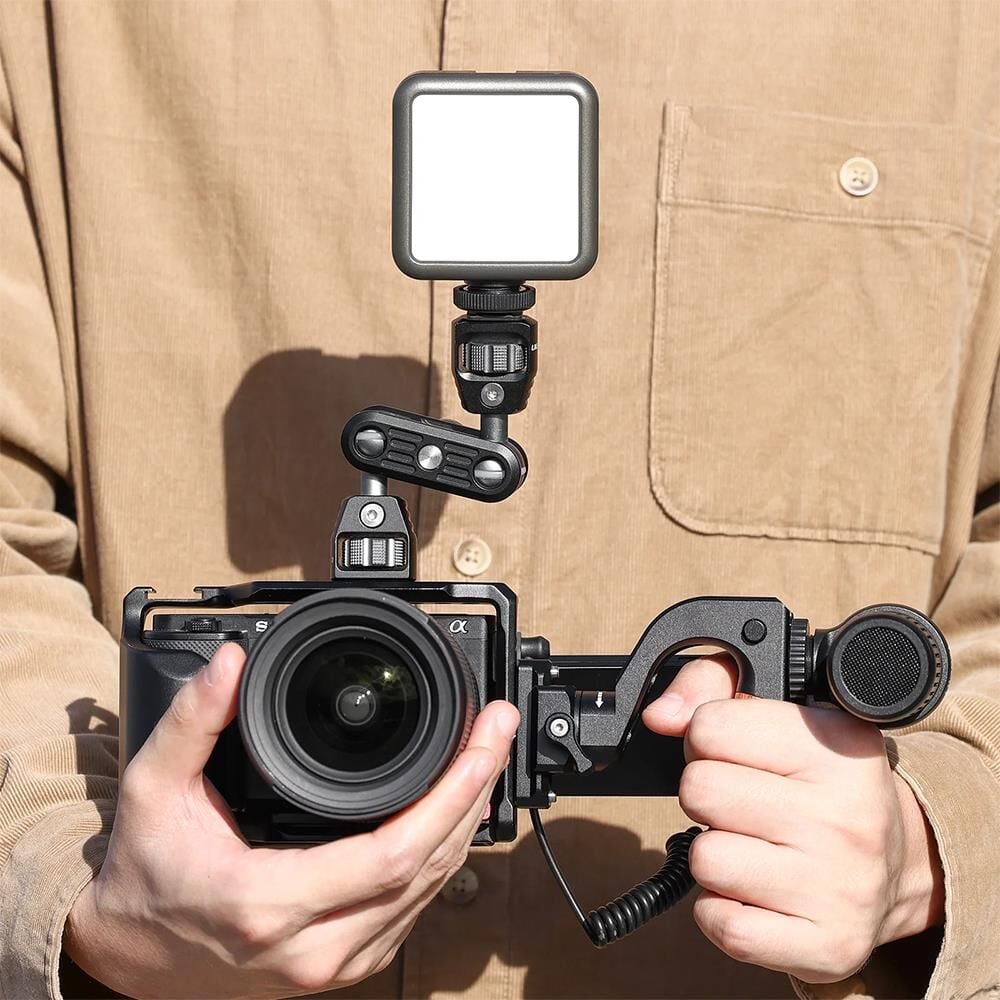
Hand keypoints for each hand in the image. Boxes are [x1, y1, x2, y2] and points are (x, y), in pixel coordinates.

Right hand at [65, 643, 518, 998]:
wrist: (128, 957)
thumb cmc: (144, 877)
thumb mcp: (152, 788)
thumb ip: (193, 721)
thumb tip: (233, 662)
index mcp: (271, 902)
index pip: (398, 851)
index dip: (455, 791)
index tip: (484, 735)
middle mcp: (313, 947)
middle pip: (432, 870)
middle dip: (476, 792)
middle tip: (496, 731)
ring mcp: (333, 966)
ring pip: (431, 895)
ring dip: (465, 824)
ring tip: (485, 759)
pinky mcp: (340, 967)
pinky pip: (412, 912)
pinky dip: (441, 858)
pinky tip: (453, 814)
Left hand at [642, 655, 943, 983]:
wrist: (901, 864)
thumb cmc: (824, 782)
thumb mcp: (783, 713)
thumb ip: (710, 687)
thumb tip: (659, 715)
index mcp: (838, 745)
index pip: (709, 727)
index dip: (706, 737)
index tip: (734, 752)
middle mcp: (846, 815)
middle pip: (698, 791)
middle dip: (706, 793)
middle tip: (741, 801)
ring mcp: (838, 886)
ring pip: (704, 860)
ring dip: (713, 853)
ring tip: (752, 844)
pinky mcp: (827, 946)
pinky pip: (723, 925)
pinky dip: (721, 909)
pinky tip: (753, 890)